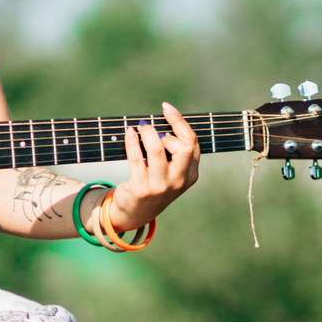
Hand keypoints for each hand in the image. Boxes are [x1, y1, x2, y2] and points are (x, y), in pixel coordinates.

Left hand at [100, 104, 200, 236]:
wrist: (135, 213)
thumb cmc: (153, 183)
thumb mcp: (170, 170)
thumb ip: (172, 150)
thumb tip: (162, 117)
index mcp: (191, 175)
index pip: (192, 143)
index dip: (179, 122)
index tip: (166, 108)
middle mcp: (179, 182)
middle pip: (183, 148)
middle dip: (168, 133)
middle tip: (152, 130)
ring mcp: (161, 187)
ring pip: (158, 151)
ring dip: (148, 134)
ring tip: (140, 127)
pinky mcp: (142, 190)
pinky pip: (137, 159)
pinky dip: (132, 142)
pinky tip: (129, 133)